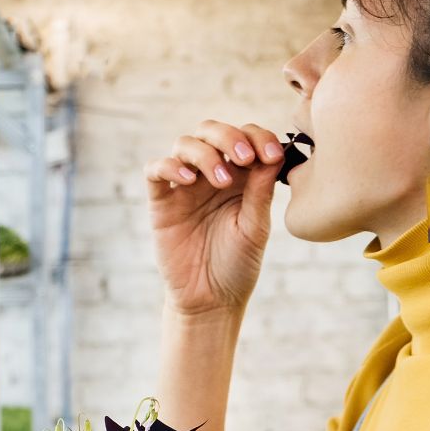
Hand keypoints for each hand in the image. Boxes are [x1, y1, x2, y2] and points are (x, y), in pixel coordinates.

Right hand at [144, 120, 285, 317]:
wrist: (210, 300)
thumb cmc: (237, 265)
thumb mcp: (256, 228)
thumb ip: (260, 191)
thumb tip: (273, 153)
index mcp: (241, 176)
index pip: (247, 138)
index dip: (259, 137)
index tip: (272, 154)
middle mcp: (211, 174)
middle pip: (212, 131)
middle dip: (229, 136)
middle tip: (245, 158)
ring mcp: (184, 186)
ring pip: (185, 144)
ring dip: (205, 154)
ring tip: (221, 181)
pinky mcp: (161, 201)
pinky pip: (155, 170)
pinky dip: (170, 166)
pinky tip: (188, 180)